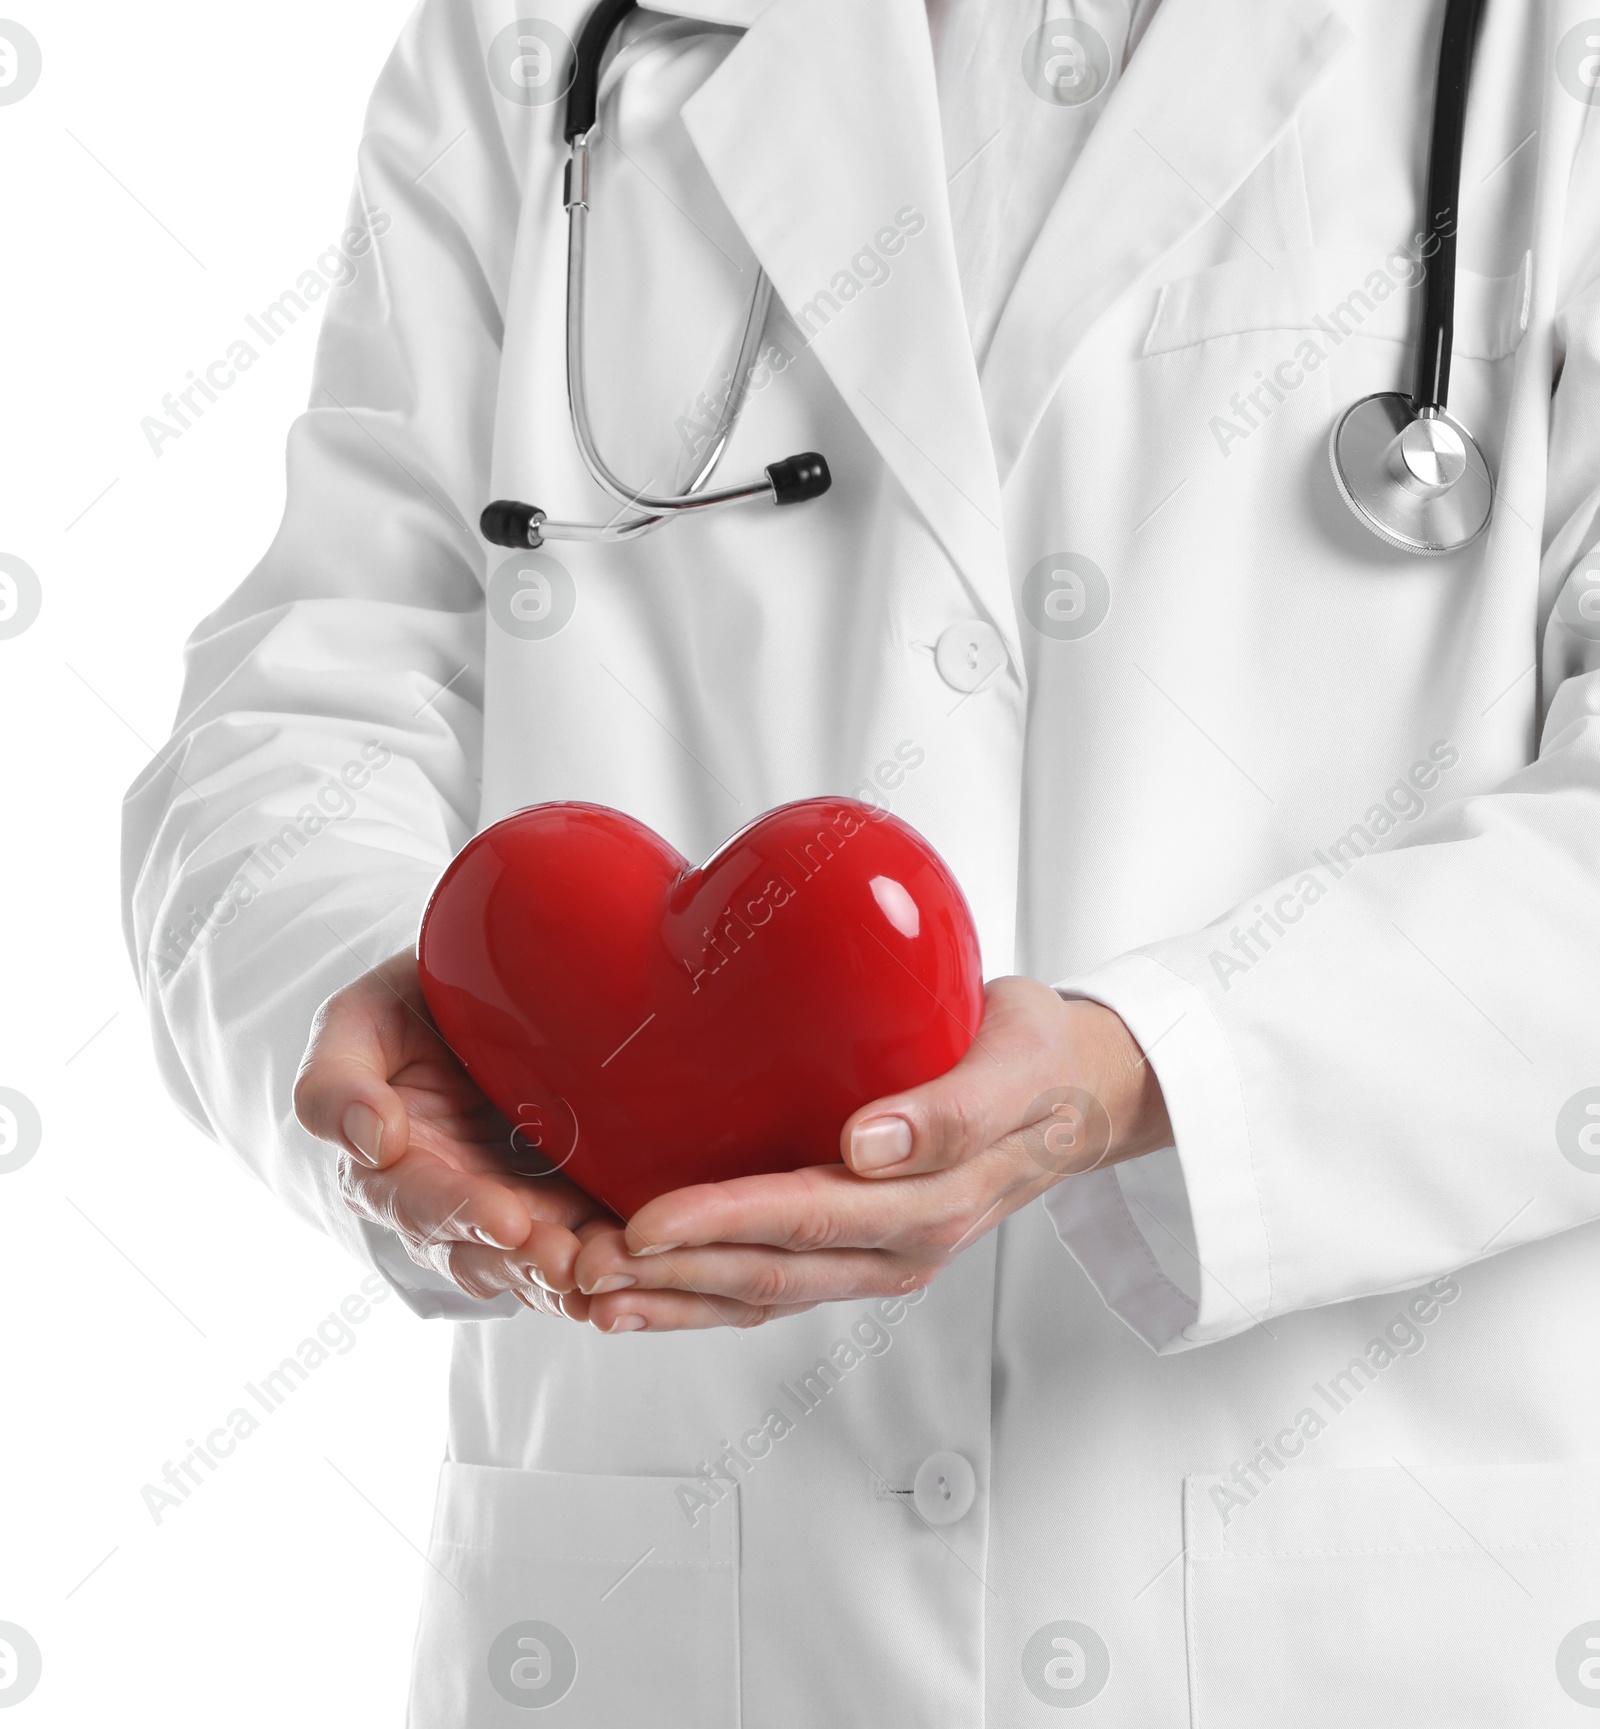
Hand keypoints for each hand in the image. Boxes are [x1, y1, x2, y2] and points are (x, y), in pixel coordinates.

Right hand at [294, 949, 614, 1316]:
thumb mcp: (359, 1021)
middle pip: (478, 1252)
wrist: (489, 984)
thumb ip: (337, 1081)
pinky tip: (640, 1267)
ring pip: (532, 1262)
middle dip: (523, 1261)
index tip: (505, 1221)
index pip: (415, 1202)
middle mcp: (450, 1201)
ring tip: (603, 1270)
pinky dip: (607, 1265)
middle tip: (566, 1262)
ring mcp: (512, 1206)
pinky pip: (583, 1246)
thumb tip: (373, 1140)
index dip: (458, 1213)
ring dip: (567, 1274)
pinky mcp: (567, 1203)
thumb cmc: (414, 1003)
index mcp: (390, 1166)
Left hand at [570, 976, 1172, 1332]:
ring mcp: (873, 1260)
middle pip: (769, 1275)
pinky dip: (699, 1298)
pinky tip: (639, 1295)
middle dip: (672, 1276)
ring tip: (587, 1293)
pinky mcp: (851, 1253)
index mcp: (934, 1204)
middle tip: (581, 1264)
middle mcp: (899, 1249)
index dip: (724, 1224)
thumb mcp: (1016, 1065)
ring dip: (671, 1300)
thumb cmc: (1036, 1061)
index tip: (646, 1220)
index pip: (810, 1219)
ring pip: (759, 1296)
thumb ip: (953, 1107)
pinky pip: (768, 1288)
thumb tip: (869, 1145)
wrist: (1072, 1093)